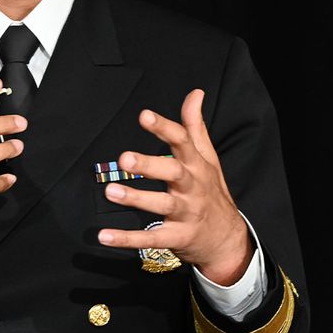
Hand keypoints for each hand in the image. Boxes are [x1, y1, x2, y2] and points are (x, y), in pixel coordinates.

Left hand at [98, 89, 252, 284]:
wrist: (227, 240)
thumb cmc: (211, 192)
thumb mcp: (207, 158)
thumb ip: (195, 126)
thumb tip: (195, 93)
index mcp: (197, 166)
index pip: (183, 142)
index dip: (164, 128)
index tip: (144, 115)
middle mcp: (193, 188)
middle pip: (173, 173)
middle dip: (149, 165)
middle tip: (124, 158)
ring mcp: (186, 214)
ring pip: (162, 205)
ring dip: (136, 198)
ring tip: (110, 191)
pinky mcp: (177, 238)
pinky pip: (151, 239)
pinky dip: (127, 239)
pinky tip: (105, 236)